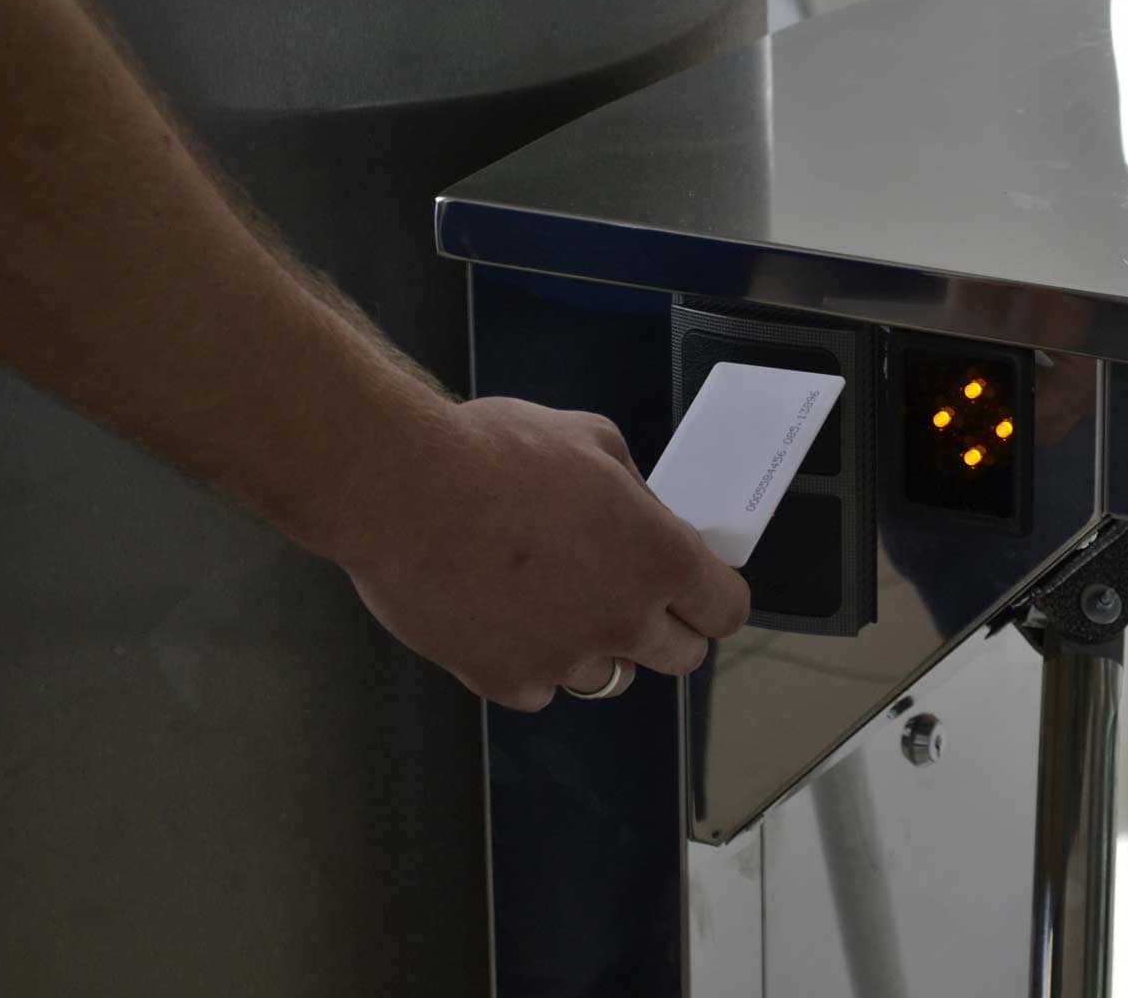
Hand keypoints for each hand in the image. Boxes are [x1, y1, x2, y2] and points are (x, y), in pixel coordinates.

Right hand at [331, 397, 749, 710]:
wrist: (403, 490)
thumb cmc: (492, 454)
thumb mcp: (590, 438)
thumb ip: (631, 488)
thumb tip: (639, 510)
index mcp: (660, 558)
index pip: (724, 608)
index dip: (715, 599)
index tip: (702, 593)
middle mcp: (624, 619)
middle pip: (681, 656)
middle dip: (667, 629)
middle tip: (635, 597)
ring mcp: (565, 657)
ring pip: (608, 678)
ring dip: (596, 647)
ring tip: (557, 601)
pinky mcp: (506, 680)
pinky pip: (541, 689)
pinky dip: (533, 664)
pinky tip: (509, 621)